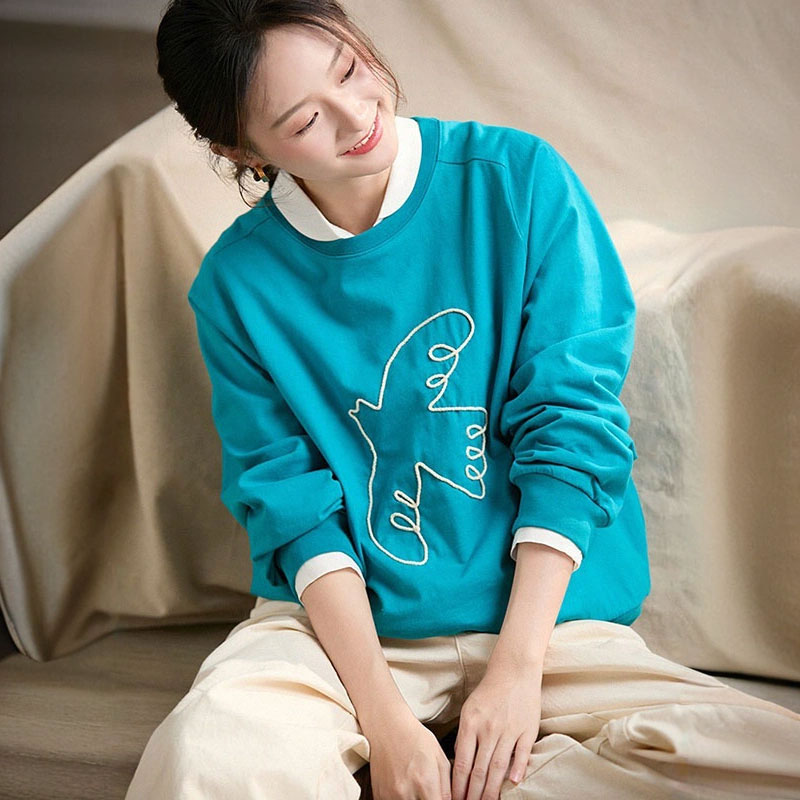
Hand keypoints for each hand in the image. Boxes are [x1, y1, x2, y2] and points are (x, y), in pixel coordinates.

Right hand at [366, 709, 452, 798]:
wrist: (387, 728)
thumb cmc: (414, 738)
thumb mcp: (439, 759)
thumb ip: (447, 788)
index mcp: (425, 782)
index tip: (439, 797)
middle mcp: (406, 792)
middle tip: (427, 790)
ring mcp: (390, 795)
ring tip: (415, 786)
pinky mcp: (379, 795)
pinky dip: (401, 799)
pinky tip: (404, 786)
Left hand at [451, 660, 541, 799]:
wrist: (514, 670)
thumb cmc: (489, 691)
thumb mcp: (470, 709)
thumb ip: (465, 736)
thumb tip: (459, 762)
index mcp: (471, 723)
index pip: (461, 762)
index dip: (458, 785)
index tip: (454, 799)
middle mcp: (488, 729)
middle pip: (479, 769)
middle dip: (473, 793)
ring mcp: (508, 730)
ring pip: (498, 766)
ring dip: (492, 789)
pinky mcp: (527, 730)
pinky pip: (521, 753)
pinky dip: (517, 769)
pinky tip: (513, 784)